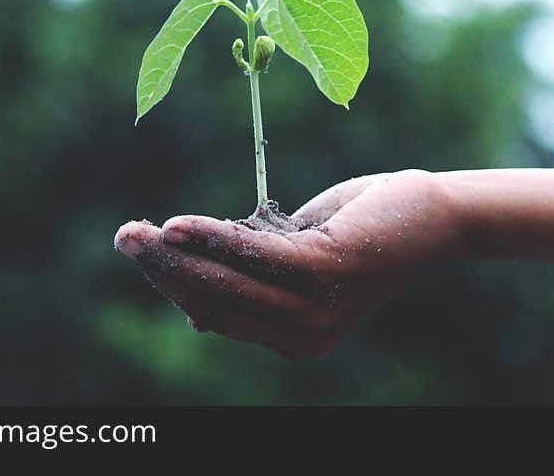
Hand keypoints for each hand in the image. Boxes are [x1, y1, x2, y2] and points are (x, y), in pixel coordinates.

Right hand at [114, 169, 463, 358]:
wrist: (429, 215)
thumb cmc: (359, 231)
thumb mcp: (296, 260)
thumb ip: (252, 280)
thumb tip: (193, 311)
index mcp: (293, 338)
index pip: (217, 314)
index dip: (174, 284)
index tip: (143, 252)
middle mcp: (303, 336)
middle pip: (214, 302)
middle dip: (163, 271)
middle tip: (124, 237)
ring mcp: (315, 309)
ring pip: (226, 282)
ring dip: (175, 255)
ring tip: (136, 232)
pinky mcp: (325, 273)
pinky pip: (253, 255)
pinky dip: (213, 238)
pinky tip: (178, 226)